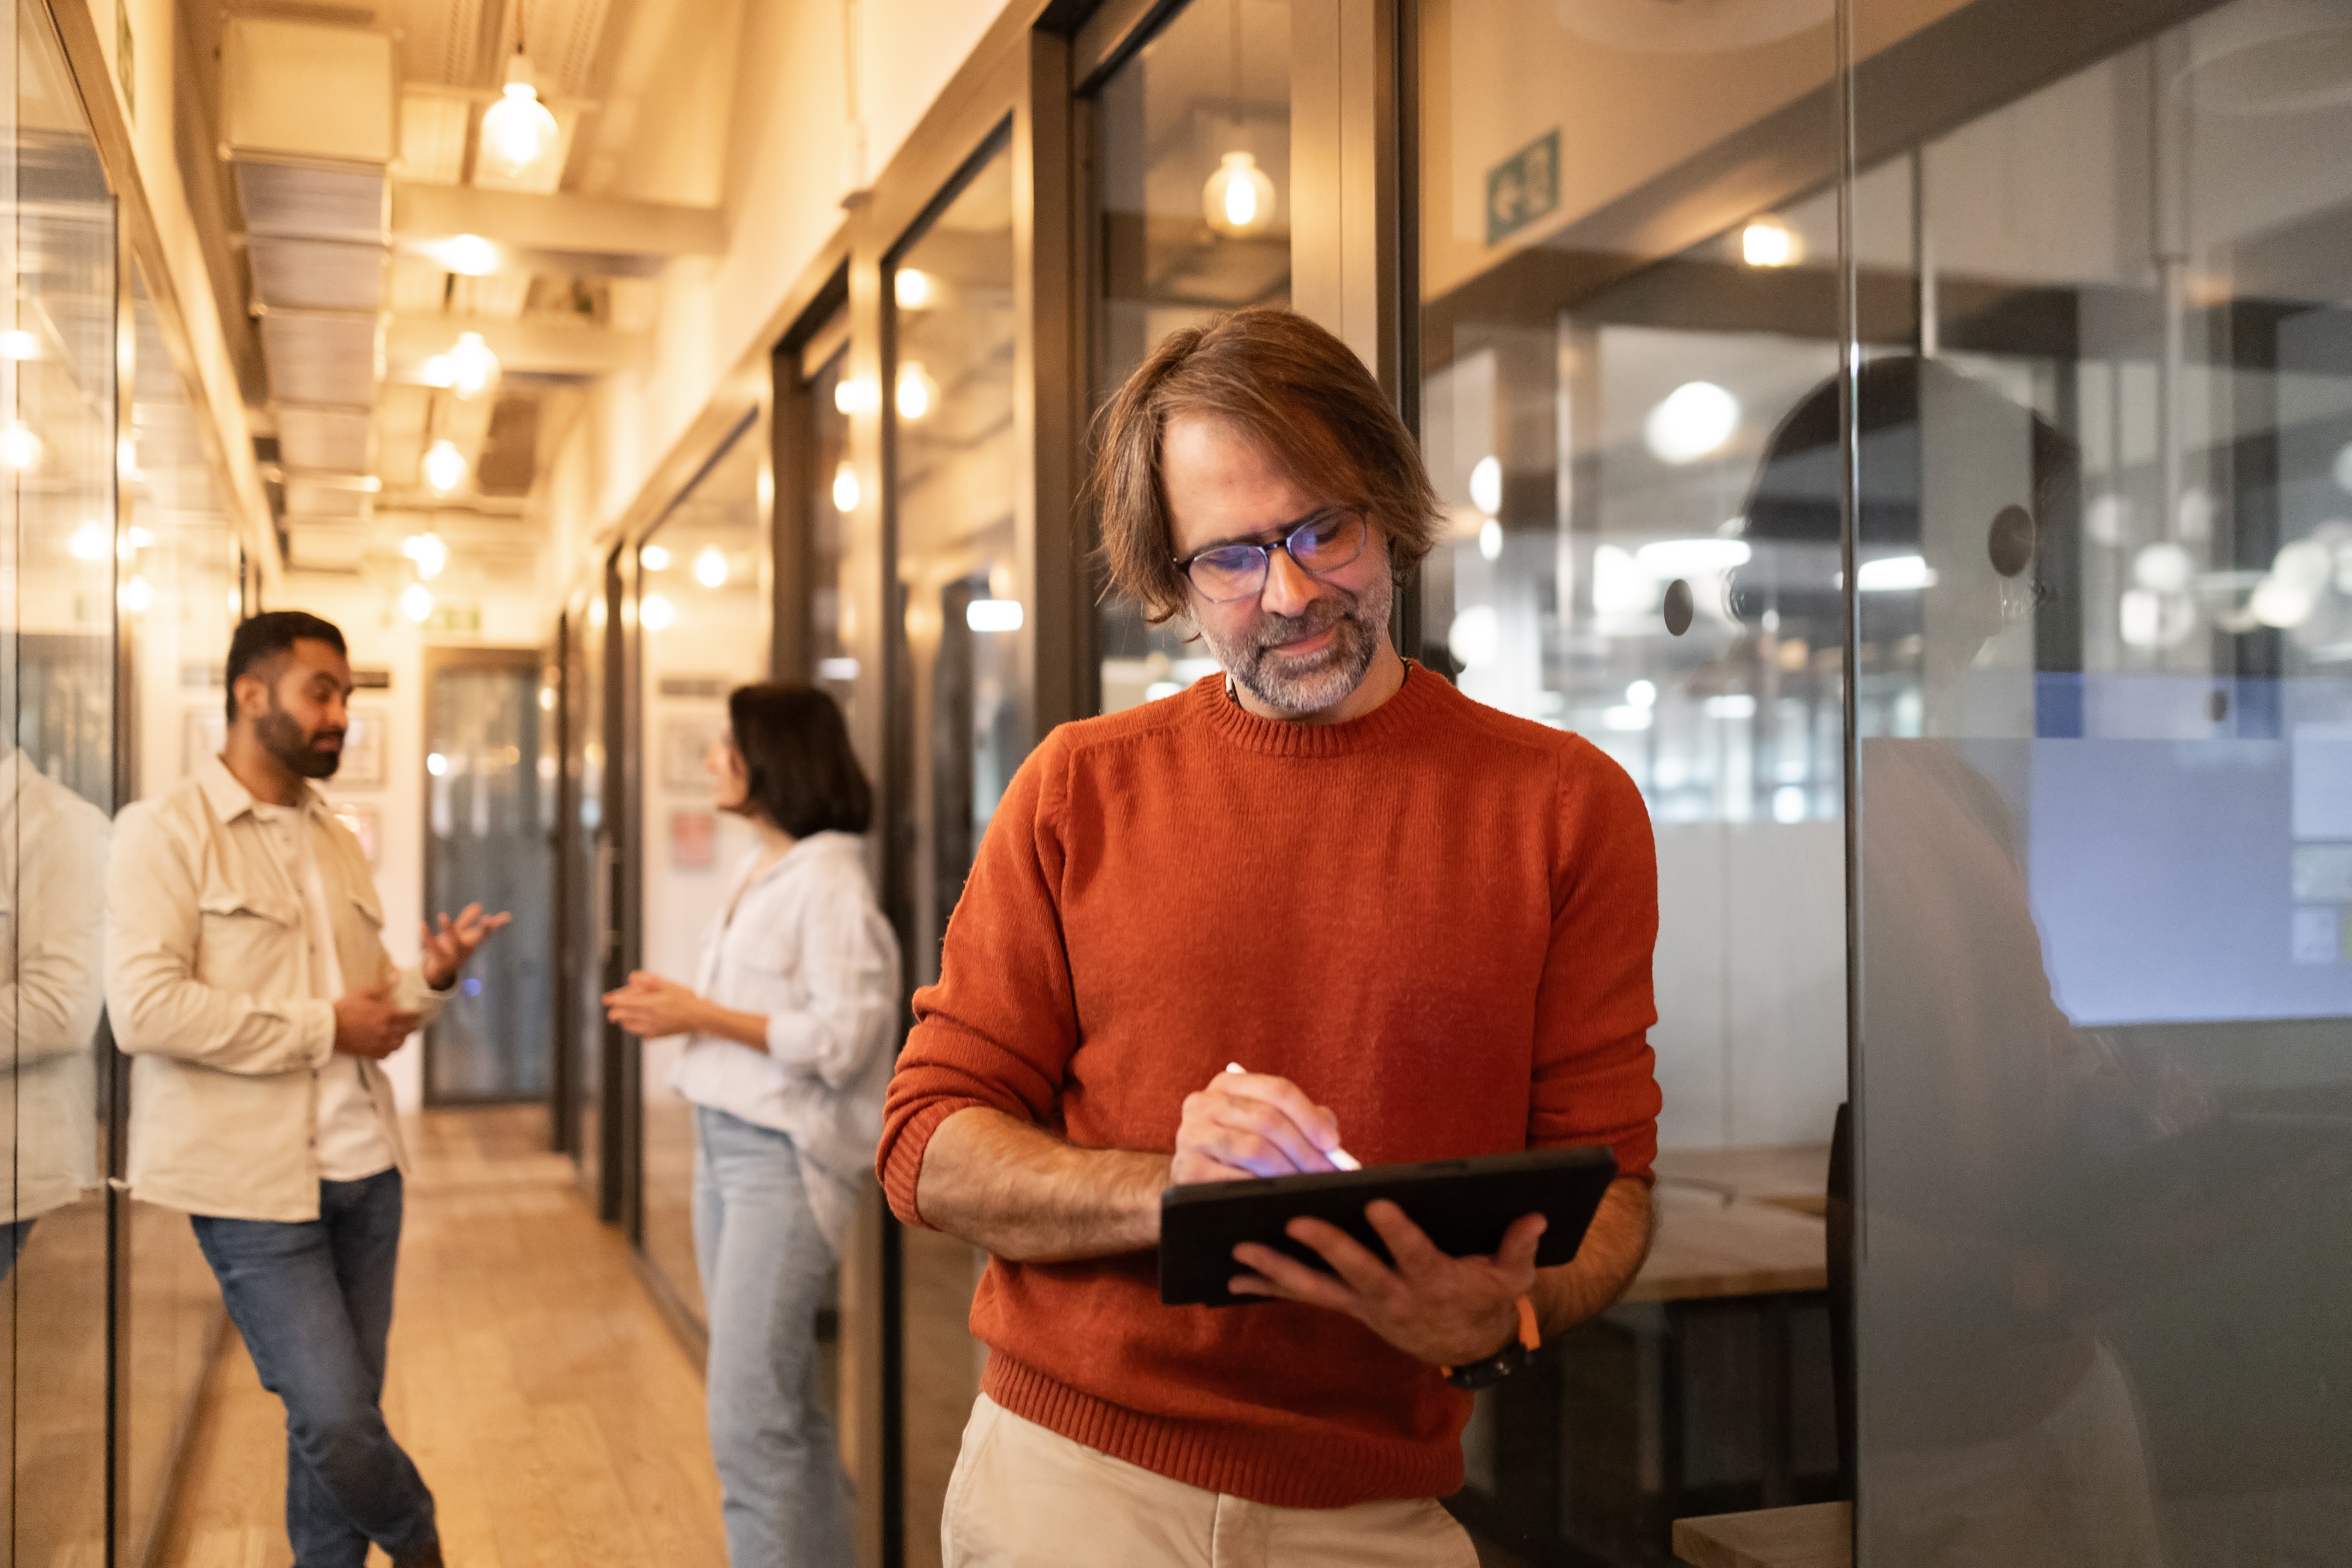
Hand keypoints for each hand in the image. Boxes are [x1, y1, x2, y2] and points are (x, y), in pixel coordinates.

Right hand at [333, 982, 422, 1059]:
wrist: (328, 1027)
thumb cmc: (344, 1009)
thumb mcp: (364, 993)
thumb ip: (383, 987)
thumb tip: (396, 976)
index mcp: (386, 1016)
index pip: (410, 1017)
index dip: (415, 1015)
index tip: (417, 1014)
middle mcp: (386, 1031)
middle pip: (407, 1032)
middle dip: (411, 1027)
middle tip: (411, 1024)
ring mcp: (378, 1044)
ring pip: (399, 1045)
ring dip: (402, 1039)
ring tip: (400, 1034)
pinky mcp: (370, 1053)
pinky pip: (386, 1054)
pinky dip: (389, 1050)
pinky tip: (387, 1044)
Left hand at [420, 903, 511, 989]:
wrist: (440, 973)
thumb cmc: (453, 950)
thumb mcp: (461, 934)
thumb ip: (468, 919)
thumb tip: (478, 905)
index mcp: (472, 944)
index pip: (485, 934)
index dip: (490, 927)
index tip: (491, 917)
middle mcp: (465, 950)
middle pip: (476, 939)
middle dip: (483, 930)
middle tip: (487, 918)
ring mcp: (453, 956)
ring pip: (454, 942)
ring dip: (449, 929)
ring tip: (443, 915)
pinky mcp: (439, 960)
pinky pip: (432, 946)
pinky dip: (426, 935)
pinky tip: (422, 923)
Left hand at [602, 972, 708, 1038]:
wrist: (698, 1017)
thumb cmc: (686, 1001)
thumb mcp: (667, 984)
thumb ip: (648, 979)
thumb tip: (633, 978)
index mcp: (649, 1004)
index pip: (622, 1002)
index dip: (611, 1000)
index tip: (606, 998)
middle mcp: (647, 1018)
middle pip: (621, 1015)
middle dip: (614, 1010)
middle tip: (614, 1006)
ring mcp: (650, 1028)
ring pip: (627, 1026)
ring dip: (623, 1019)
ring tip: (626, 1013)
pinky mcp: (655, 1035)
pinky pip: (639, 1033)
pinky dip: (634, 1028)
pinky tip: (640, 1022)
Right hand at [1172, 1068, 1346, 1183]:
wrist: (1193, 1180)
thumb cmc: (1240, 1151)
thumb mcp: (1266, 1127)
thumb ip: (1300, 1122)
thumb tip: (1330, 1136)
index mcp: (1228, 1084)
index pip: (1277, 1090)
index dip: (1310, 1116)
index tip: (1333, 1143)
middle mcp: (1204, 1103)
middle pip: (1268, 1118)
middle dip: (1304, 1148)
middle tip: (1326, 1172)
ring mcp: (1192, 1135)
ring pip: (1254, 1148)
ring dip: (1287, 1170)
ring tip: (1305, 1185)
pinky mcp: (1188, 1170)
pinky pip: (1236, 1178)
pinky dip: (1263, 1188)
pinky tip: (1277, 1196)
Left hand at [1230, 1200, 1546, 1367]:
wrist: (1466, 1344)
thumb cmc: (1487, 1294)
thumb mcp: (1512, 1275)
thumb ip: (1519, 1246)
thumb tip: (1535, 1215)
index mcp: (1436, 1281)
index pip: (1415, 1254)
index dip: (1397, 1231)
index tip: (1378, 1202)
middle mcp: (1394, 1296)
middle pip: (1356, 1270)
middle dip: (1325, 1244)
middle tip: (1293, 1218)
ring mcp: (1365, 1305)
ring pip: (1317, 1288)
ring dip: (1277, 1268)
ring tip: (1239, 1247)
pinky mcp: (1347, 1307)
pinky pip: (1303, 1297)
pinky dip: (1268, 1285)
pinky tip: (1233, 1273)